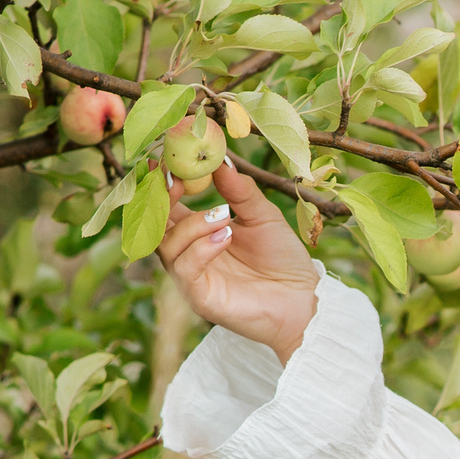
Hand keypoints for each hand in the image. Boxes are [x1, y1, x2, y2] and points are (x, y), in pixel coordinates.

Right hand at [155, 162, 319, 363]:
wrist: (304, 299)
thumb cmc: (282, 259)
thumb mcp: (263, 216)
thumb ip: (240, 191)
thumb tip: (221, 159)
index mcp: (197, 233)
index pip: (167, 206)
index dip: (163, 184)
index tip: (168, 161)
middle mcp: (187, 254)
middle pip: (154, 225)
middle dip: (162, 199)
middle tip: (180, 180)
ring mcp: (191, 278)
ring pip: (168, 245)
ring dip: (193, 225)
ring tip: (224, 216)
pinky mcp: (200, 298)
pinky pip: (186, 269)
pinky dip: (201, 249)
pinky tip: (225, 237)